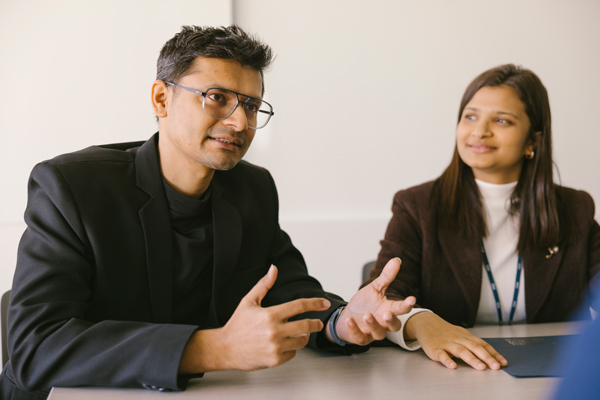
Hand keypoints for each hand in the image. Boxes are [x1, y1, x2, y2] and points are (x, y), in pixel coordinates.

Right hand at [179, 265, 329, 372]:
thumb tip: (274, 269)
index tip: (324, 303)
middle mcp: (274, 331)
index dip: (315, 303)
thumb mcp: (248, 301)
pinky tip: (284, 344)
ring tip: (299, 333)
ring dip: (304, 336)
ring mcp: (276, 346)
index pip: (299, 306)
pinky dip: (292, 349)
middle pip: (306, 325)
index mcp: (270, 314)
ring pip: (302, 341)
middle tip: (317, 322)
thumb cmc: (237, 324)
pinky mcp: (275, 359)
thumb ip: (264, 285)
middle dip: (315, 323)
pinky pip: (293, 353)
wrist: (224, 348)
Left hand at [333, 258, 415, 344]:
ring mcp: (372, 332)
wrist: (347, 316)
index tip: (412, 299)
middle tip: (387, 313)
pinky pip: (359, 337)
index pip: (400, 308)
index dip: (406, 305)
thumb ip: (386, 277)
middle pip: (394, 326)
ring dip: (373, 325)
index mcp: (388, 309)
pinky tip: (350, 320)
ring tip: (367, 315)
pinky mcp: (360, 338)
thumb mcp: (374, 289)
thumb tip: (396, 260)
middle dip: (391, 320)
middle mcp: (383, 322)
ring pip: (378, 333)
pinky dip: (354, 330)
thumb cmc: (364, 304)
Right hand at [404, 312, 506, 369]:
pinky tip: (453, 366)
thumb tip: (492, 355)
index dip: (493, 354)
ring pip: (461, 351)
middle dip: (486, 357)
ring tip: (481, 367)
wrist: (426, 323)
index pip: (483, 344)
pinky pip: (442, 355)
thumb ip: (473, 344)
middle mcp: (458, 339)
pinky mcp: (435, 349)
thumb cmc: (445, 332)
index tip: (503, 363)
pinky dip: (447, 360)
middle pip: (474, 347)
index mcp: (466, 337)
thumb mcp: (461, 335)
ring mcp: (447, 344)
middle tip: (496, 367)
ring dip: (472, 359)